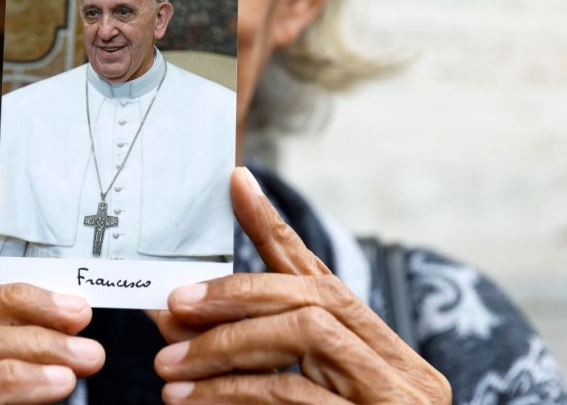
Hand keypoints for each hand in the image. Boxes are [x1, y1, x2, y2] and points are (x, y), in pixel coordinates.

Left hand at [152, 167, 450, 403]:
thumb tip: (173, 314)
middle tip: (173, 304)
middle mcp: (399, 365)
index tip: (236, 183)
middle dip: (236, 291)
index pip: (320, 274)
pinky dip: (234, 390)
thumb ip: (243, 358)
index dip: (274, 226)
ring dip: (226, 341)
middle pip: (312, 293)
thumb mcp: (285, 400)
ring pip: (305, 330)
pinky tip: (189, 401)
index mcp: (379, 352)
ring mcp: (399, 395)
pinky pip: (295, 392)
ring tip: (167, 364)